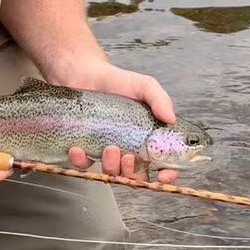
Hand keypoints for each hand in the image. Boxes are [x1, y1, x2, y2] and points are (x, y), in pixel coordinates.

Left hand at [56, 58, 180, 183]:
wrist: (85, 74)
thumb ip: (160, 99)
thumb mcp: (144, 86)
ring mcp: (106, 151)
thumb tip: (171, 119)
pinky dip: (81, 161)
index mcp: (146, 139)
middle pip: (135, 175)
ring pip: (111, 173)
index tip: (163, 176)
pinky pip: (83, 164)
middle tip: (129, 157)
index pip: (162, 164)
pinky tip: (78, 149)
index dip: (166, 175)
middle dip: (133, 173)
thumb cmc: (117, 81)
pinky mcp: (84, 149)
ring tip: (109, 148)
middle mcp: (128, 148)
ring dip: (111, 167)